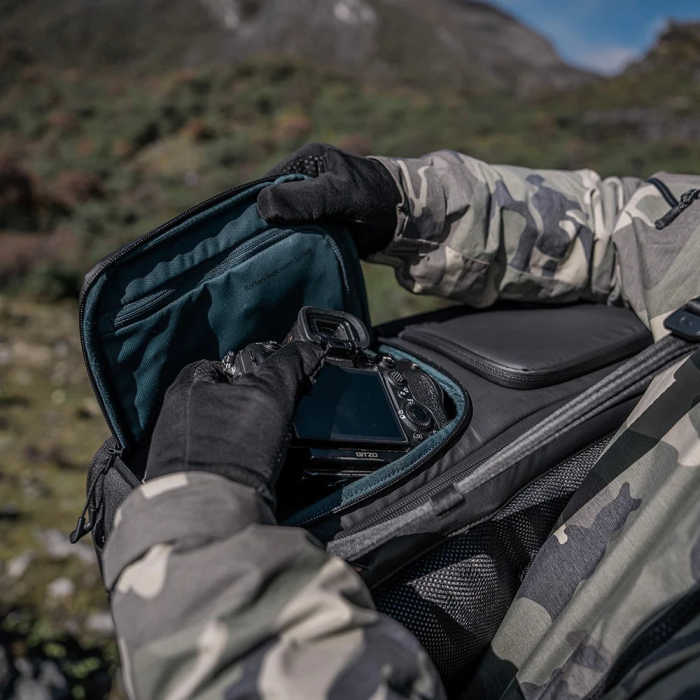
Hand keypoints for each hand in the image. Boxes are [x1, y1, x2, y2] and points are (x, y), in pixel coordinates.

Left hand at [145, 341, 324, 506]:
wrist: (210, 516)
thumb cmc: (230, 450)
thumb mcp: (268, 397)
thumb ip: (287, 367)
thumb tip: (309, 350)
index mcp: (187, 387)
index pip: (223, 363)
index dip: (254, 368)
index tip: (275, 380)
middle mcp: (176, 414)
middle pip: (224, 396)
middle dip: (249, 401)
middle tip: (274, 413)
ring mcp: (180, 448)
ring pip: (222, 427)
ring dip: (243, 432)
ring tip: (265, 445)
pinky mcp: (188, 476)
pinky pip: (219, 456)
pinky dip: (236, 457)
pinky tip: (253, 466)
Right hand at [257, 143, 400, 256]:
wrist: (407, 220)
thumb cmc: (375, 198)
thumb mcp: (338, 195)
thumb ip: (304, 200)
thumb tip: (262, 205)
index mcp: (305, 162)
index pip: (266, 184)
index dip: (256, 207)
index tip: (249, 233)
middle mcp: (304, 180)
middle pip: (272, 204)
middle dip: (266, 225)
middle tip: (257, 251)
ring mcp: (311, 203)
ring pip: (283, 222)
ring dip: (279, 239)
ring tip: (268, 258)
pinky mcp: (318, 222)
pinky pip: (297, 234)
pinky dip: (293, 246)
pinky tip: (285, 260)